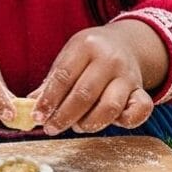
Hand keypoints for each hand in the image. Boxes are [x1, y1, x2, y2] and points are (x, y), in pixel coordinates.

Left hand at [31, 21, 166, 134]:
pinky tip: (107, 122)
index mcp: (85, 46)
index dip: (49, 99)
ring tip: (76, 126)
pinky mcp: (141, 90)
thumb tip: (30, 106)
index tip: (37, 116)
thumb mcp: (68, 58)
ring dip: (89, 123)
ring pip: (109, 107)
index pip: (64, 76)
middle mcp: (109, 59)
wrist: (125, 43)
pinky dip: (125, 122)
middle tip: (51, 128)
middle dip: (64, 116)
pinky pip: (139, 111)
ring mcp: (128, 75)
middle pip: (84, 94)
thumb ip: (52, 82)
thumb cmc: (88, 56)